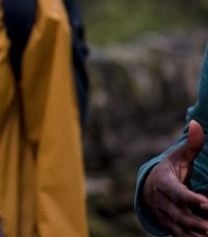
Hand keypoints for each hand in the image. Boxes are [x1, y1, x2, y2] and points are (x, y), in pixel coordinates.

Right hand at [143, 120, 207, 235]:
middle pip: (178, 214)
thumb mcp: (179, 157)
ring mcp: (166, 216)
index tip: (207, 203)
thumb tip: (198, 126)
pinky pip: (181, 235)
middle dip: (195, 222)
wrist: (150, 188)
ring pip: (180, 228)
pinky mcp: (171, 226)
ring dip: (194, 233)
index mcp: (164, 184)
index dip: (190, 199)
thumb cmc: (170, 170)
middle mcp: (163, 202)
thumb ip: (191, 145)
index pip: (177, 193)